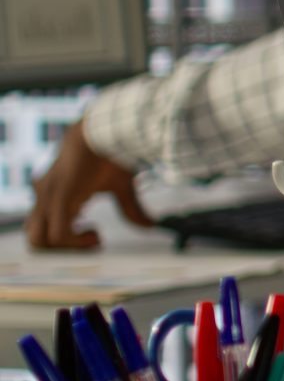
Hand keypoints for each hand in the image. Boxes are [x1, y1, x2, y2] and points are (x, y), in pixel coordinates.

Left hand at [25, 120, 150, 250]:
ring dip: (66, 247)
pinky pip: (58, 235)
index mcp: (56, 196)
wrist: (103, 131)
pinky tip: (97, 232)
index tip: (98, 235)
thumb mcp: (122, 187)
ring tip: (92, 238)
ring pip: (38, 240)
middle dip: (62, 249)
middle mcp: (46, 199)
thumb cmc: (111, 152)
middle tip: (92, 241)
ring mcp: (48, 200)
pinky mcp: (58, 199)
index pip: (44, 229)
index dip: (68, 241)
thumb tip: (150, 226)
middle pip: (36, 238)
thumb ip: (130, 208)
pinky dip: (77, 241)